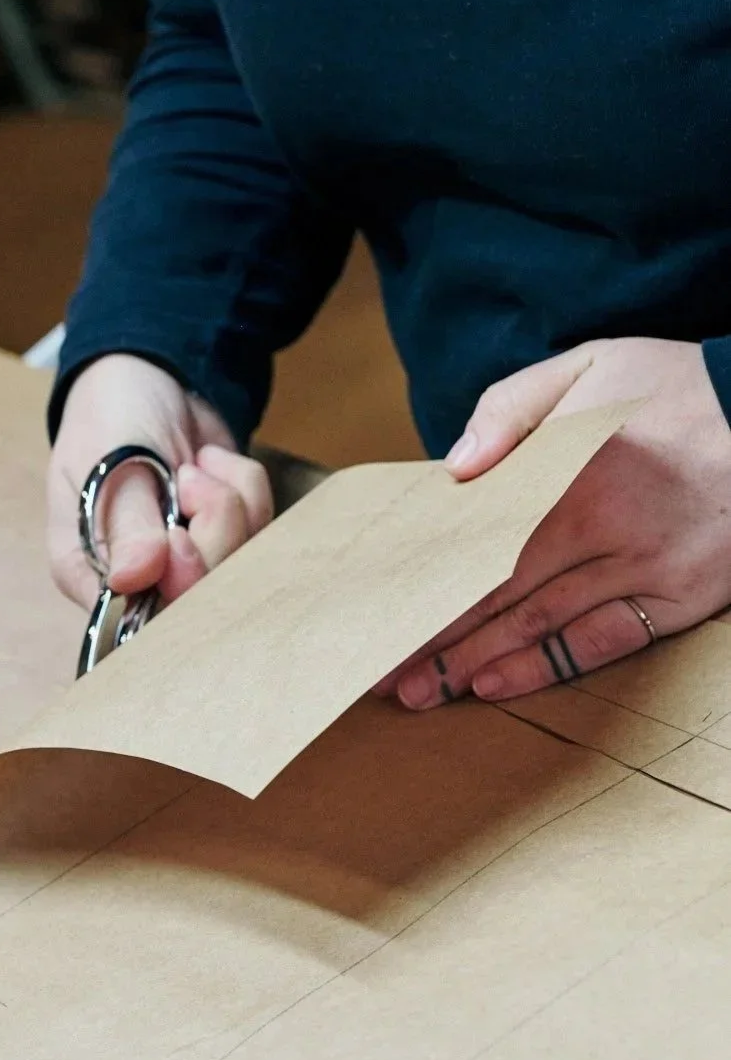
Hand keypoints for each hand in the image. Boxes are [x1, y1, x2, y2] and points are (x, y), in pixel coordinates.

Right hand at [47, 353, 273, 612]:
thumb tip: (135, 579)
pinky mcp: (227, 542)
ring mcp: (186, 565)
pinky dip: (246, 490)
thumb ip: (127, 521)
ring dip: (230, 502)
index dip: (172, 587)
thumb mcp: (110, 459)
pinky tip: (213, 467)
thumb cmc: (111, 415)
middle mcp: (137, 582)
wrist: (149, 375)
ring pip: (240, 565)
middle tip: (187, 478)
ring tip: (193, 467)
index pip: (134, 620)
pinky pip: (262, 533)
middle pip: (200, 599)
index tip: (179, 536)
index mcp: (88, 573)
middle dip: (210, 529)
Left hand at [384, 339, 730, 708]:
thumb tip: (455, 468)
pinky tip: (496, 684)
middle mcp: (604, 528)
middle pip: (498, 594)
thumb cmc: (670, 387)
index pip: (476, 540)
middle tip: (378, 669)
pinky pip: (604, 642)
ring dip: (475, 663)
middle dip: (434, 637)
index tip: (375, 609)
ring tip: (421, 690)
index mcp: (568, 472)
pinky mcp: (683, 596)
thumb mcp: (585, 369)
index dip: (424, 581)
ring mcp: (646, 568)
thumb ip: (509, 411)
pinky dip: (547, 667)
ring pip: (541, 626)